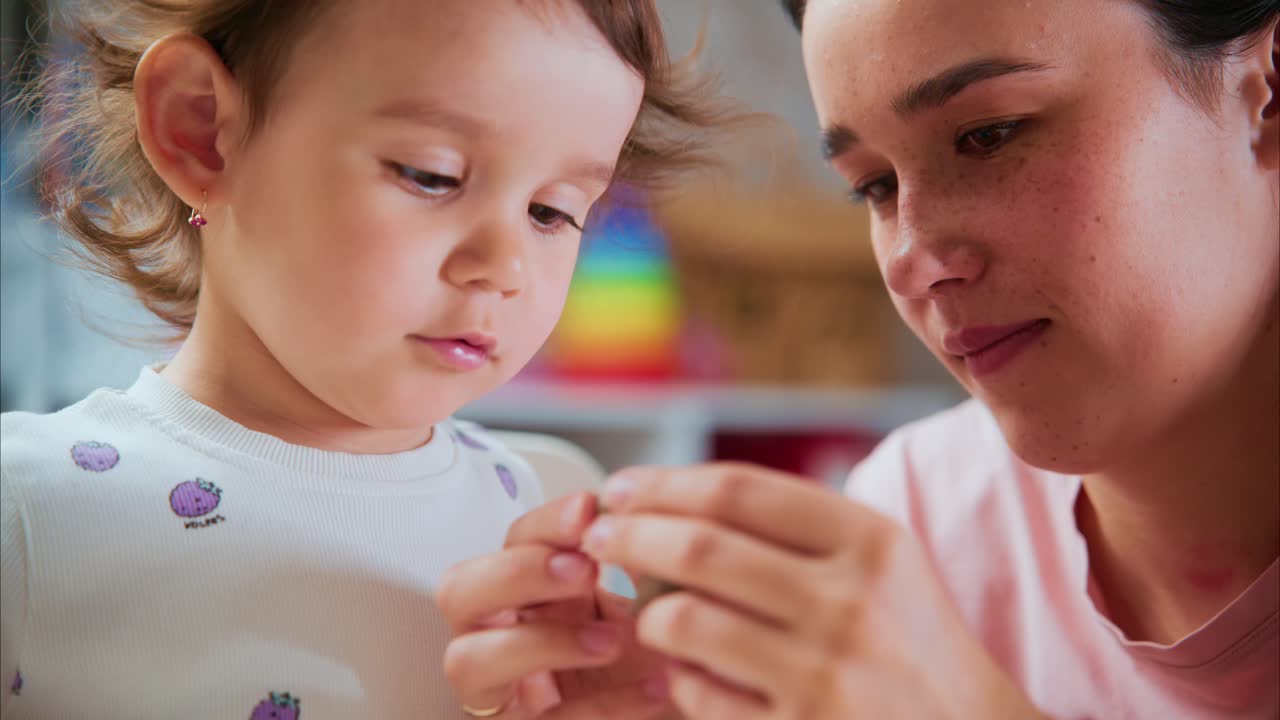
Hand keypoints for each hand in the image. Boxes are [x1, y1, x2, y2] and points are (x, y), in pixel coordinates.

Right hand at [439, 492, 674, 718]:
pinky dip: (603, 706)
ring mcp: (502, 691)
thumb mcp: (638, 606)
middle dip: (518, 573)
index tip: (588, 510)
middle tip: (584, 570)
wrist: (677, 706)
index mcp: (529, 591)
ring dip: (542, 642)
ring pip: (467, 661)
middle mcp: (499, 636)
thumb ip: (622, 570)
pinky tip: (653, 688)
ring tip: (612, 639)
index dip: (544, 524)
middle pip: (458, 592)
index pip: (512, 542)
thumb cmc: (644, 659)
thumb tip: (625, 529)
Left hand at [581, 463, 1045, 719]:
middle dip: (629, 536)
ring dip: (647, 614)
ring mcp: (826, 673)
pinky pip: (700, 695)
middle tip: (599, 539)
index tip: (622, 489)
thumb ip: (797, 526)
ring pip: (686, 620)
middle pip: (700, 546)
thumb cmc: (911, 642)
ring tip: (643, 613)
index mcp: (869, 541)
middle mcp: (850, 600)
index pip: (737, 489)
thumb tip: (677, 500)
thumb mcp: (882, 563)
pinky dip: (679, 679)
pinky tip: (686, 673)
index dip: (662, 484)